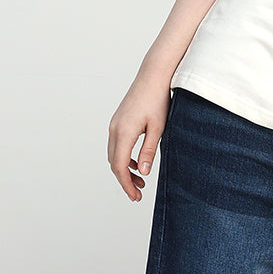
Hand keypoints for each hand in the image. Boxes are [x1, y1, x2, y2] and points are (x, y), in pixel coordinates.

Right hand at [108, 77, 171, 200]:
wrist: (154, 76)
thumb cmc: (158, 100)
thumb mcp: (158, 129)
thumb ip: (149, 151)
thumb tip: (142, 172)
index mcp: (124, 132)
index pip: (120, 166)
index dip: (126, 184)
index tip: (135, 197)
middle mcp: (114, 129)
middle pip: (114, 163)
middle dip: (124, 180)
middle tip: (138, 194)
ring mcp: (114, 124)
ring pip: (113, 154)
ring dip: (124, 169)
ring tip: (140, 181)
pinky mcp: (118, 121)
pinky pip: (116, 145)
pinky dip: (124, 158)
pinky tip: (137, 164)